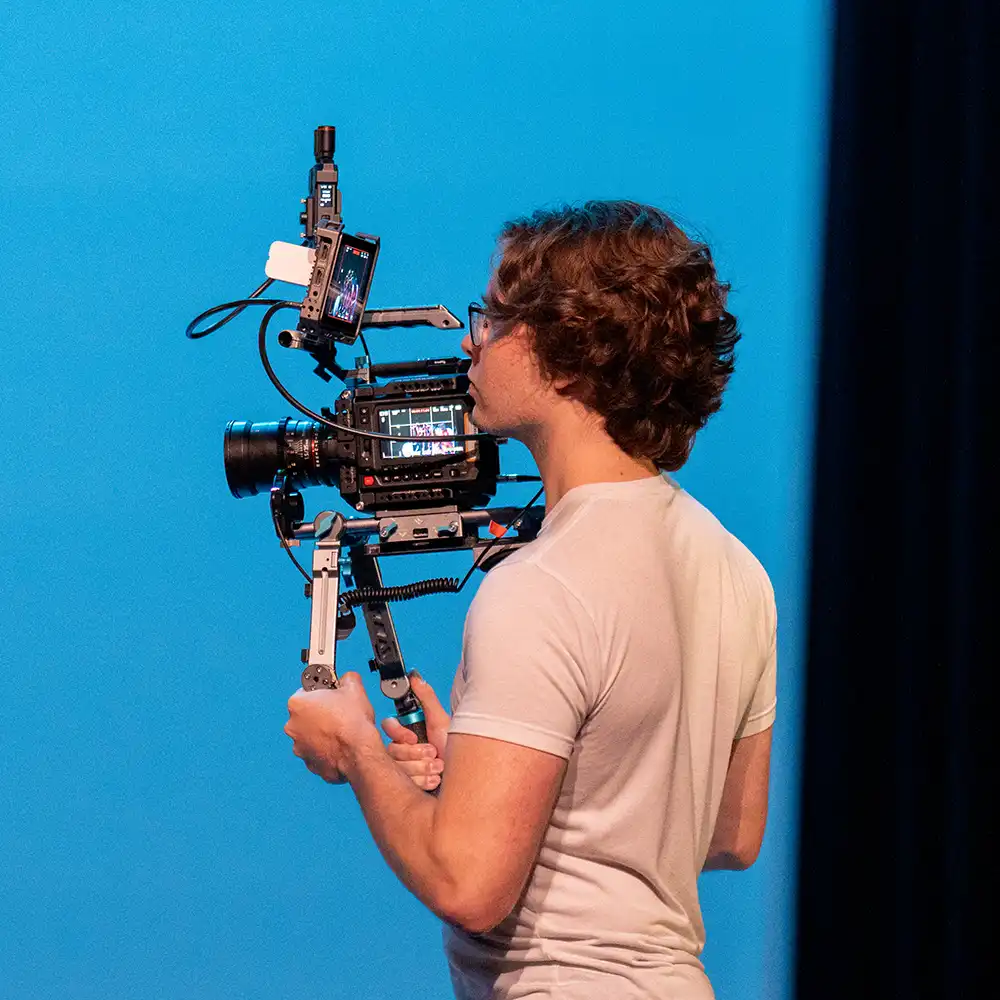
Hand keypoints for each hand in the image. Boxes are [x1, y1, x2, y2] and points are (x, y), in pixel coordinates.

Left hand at [284, 672, 379, 783]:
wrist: (359, 752)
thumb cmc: (352, 723)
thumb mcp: (354, 688)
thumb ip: (347, 678)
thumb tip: (348, 678)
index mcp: (297, 704)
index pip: (306, 690)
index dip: (321, 691)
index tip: (331, 693)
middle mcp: (293, 726)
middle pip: (306, 714)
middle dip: (320, 712)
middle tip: (338, 711)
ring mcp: (300, 747)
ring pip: (309, 734)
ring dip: (321, 732)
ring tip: (341, 730)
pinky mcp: (310, 763)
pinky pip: (316, 752)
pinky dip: (326, 748)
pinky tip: (340, 744)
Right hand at [382, 673, 450, 790]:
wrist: (466, 779)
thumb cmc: (456, 752)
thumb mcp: (442, 722)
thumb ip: (427, 699)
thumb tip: (415, 677)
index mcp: (409, 733)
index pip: (388, 727)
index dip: (398, 732)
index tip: (412, 737)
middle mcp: (404, 751)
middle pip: (391, 749)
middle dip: (415, 753)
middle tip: (432, 753)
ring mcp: (404, 771)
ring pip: (396, 768)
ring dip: (420, 767)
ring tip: (438, 768)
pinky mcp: (407, 789)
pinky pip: (401, 785)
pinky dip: (421, 781)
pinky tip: (434, 780)